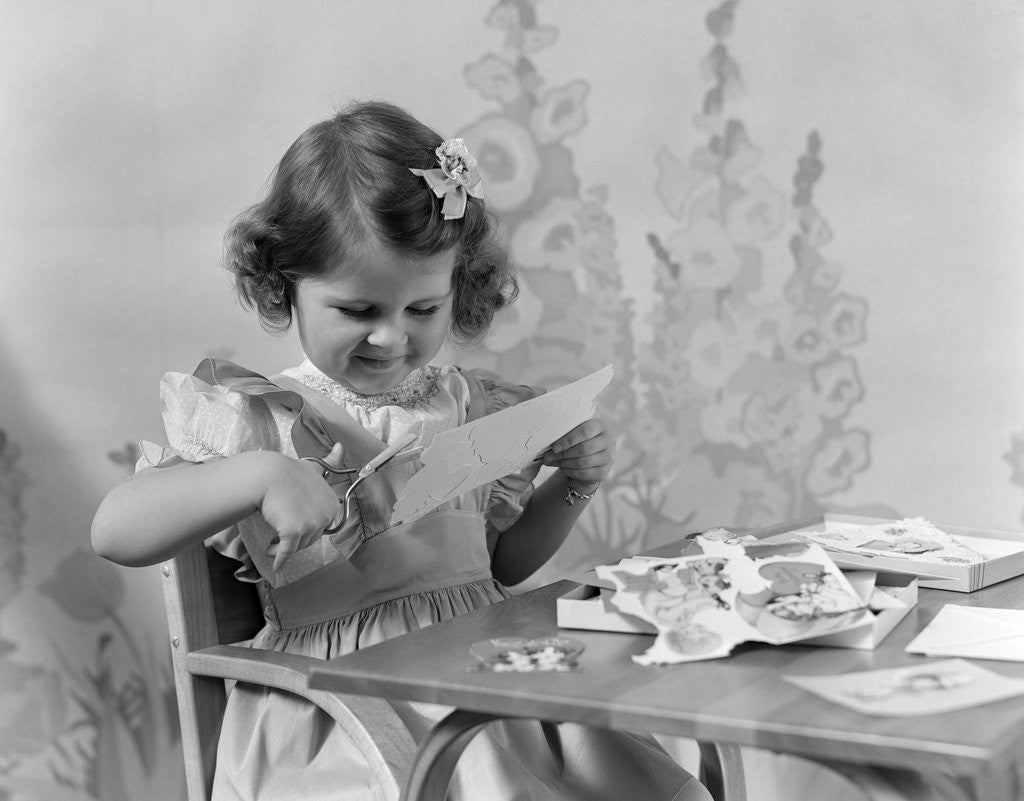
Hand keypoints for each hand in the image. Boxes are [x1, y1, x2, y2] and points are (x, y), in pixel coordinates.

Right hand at [260, 444, 343, 570]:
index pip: (320, 526)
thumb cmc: (288, 471)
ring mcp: (310, 525)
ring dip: (283, 547)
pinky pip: (286, 553)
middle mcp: (325, 516)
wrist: (268, 475)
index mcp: (332, 505)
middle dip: (295, 538)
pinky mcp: (294, 532)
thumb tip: (341, 446)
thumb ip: (330, 462)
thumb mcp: (313, 466)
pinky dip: (279, 559)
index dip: (305, 526)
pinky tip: (275, 565)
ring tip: (271, 542)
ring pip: (298, 546)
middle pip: (310, 538)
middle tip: (279, 531)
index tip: (292, 521)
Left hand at [541, 418, 613, 492]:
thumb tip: (547, 443)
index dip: (568, 440)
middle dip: (563, 454)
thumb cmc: (577, 441)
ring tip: (551, 462)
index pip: (585, 431)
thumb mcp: (573, 432)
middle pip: (584, 449)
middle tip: (548, 457)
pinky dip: (570, 472)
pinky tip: (562, 468)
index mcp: (599, 426)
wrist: (588, 458)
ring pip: (583, 462)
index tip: (554, 447)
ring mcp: (608, 457)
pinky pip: (584, 473)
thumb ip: (564, 433)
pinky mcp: (604, 471)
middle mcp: (608, 440)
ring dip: (564, 463)